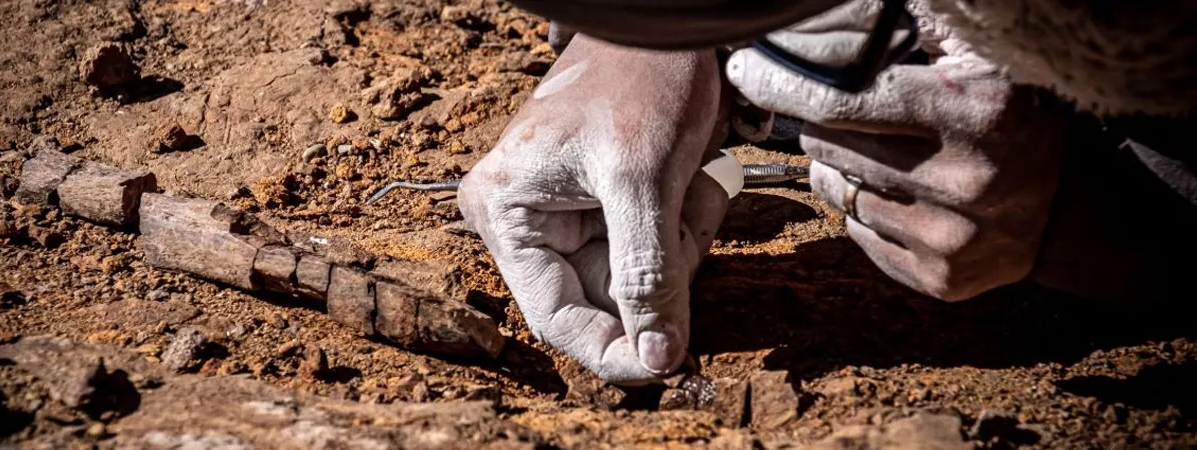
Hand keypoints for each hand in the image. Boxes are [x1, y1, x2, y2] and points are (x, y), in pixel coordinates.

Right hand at [457, 34, 728, 383]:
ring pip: (637, 279)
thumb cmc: (639, 77)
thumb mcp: (642, 180)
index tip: (667, 367)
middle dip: (659, 273)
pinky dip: (683, 229)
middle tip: (686, 219)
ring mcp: (566, 215)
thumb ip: (646, 275)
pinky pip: (652, 252)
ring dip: (678, 245)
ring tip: (689, 187)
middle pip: (604, 299)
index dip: (612, 349)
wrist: (668, 23)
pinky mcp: (605, 208)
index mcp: (507, 213)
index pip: (555, 316)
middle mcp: (526, 221)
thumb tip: (655, 360)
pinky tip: (690, 185)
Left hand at [724, 3, 1070, 299]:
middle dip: (822, 122)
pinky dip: (863, 209)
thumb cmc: (1013, 121)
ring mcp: (950, 238)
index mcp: (976, 114)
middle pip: (831, 146)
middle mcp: (964, 181)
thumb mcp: (979, 65)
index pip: (844, 100)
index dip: (785, 85)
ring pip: (837, 191)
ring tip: (880, 152)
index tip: (748, 70)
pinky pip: (858, 234)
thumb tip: (828, 33)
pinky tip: (898, 193)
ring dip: (840, 167)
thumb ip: (915, 42)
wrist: (1069, 211)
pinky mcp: (939, 279)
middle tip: (843, 111)